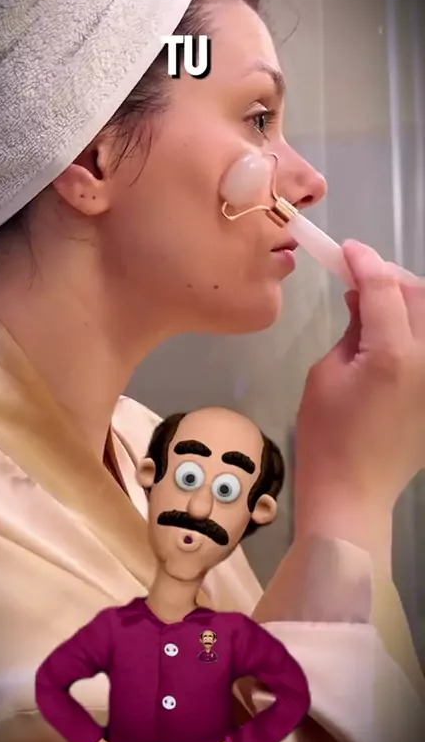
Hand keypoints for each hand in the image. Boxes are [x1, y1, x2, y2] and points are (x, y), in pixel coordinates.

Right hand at [294, 241, 424, 540]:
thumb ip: (352, 329)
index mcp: (393, 355)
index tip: (346, 249)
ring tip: (378, 305)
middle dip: (390, 278)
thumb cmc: (326, 436)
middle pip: (420, 296)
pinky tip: (394, 334)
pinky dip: (416, 330)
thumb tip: (361, 298)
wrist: (352, 492)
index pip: (384, 289)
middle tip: (359, 277)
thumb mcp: (326, 373)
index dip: (364, 262)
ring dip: (409, 301)